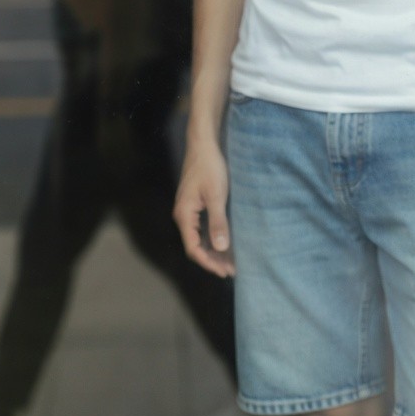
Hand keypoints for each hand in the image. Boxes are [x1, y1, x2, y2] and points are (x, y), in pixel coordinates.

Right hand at [174, 141, 235, 277]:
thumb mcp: (216, 195)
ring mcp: (188, 210)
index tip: (224, 271)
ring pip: (199, 237)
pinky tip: (226, 242)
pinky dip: (213, 237)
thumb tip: (221, 247)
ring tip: (230, 261)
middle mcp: (183, 215)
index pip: (193, 248)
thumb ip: (217, 222)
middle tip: (231, 271)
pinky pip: (202, 227)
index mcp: (184, 215)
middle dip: (213, 259)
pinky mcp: (195, 204)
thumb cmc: (210, 167)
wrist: (204, 144)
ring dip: (214, 249)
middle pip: (195, 245)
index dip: (208, 262)